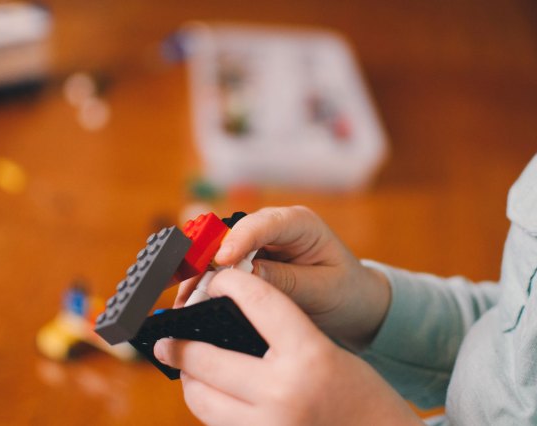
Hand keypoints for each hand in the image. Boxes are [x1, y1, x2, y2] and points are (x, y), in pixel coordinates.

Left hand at [156, 269, 422, 425]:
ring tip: (187, 368)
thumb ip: (285, 337)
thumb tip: (232, 324)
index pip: (259, 302)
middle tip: (166, 339)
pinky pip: (218, 425)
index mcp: (310, 356)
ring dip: (189, 380)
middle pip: (207, 358)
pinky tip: (213, 394)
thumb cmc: (364, 396)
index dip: (231, 283)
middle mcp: (283, 392)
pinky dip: (210, 407)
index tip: (216, 280)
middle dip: (180, 344)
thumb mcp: (330, 354)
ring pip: (201, 400)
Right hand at [176, 206, 390, 349]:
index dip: (239, 240)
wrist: (352, 302)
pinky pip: (221, 267)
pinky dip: (206, 283)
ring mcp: (259, 242)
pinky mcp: (249, 260)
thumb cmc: (344, 291)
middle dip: (208, 259)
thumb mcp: (322, 289)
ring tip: (184, 300)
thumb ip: (286, 281)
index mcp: (300, 224)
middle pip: (232, 234)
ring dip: (201, 274)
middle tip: (189, 287)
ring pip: (220, 250)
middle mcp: (275, 227)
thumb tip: (244, 275)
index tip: (221, 261)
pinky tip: (192, 301)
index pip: (265, 223)